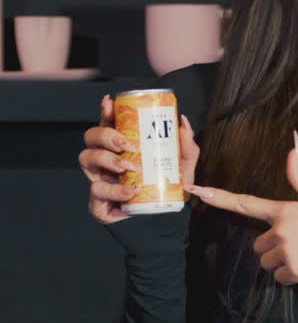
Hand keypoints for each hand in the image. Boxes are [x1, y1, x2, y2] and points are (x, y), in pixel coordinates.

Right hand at [79, 95, 199, 223]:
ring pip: (86, 159)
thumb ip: (187, 147)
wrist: (165, 220)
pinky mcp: (99, 203)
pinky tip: (129, 192)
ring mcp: (99, 180)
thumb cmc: (168, 189)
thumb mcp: (183, 167)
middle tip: (126, 144)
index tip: (110, 103)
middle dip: (105, 135)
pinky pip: (96, 192)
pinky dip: (113, 190)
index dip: (105, 111)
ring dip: (106, 159)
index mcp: (121, 147)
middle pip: (90, 137)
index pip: (108, 123)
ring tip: (128, 168)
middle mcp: (105, 160)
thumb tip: (183, 123)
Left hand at [185, 132, 297, 284]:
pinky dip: (289, 275)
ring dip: (279, 261)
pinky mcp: (293, 272)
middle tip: (296, 242)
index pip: (245, 203)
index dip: (220, 197)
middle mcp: (280, 231)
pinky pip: (278, 276)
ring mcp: (286, 253)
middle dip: (272, 246)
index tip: (198, 192)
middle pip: (258, 244)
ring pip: (266, 261)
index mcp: (283, 210)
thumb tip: (292, 145)